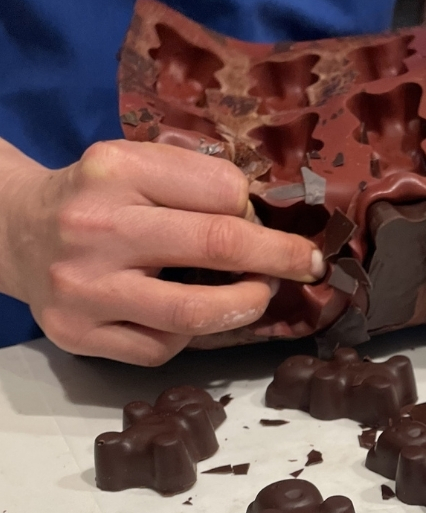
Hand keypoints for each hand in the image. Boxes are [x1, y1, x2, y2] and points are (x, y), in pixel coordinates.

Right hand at [0, 140, 322, 364]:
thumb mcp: (136, 165)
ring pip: (193, 313)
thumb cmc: (94, 198)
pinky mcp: (78, 334)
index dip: (257, 213)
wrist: (13, 231)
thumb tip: (267, 220)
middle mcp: (96, 227)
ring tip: (257, 295)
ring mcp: (84, 287)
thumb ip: (195, 182)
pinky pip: (161, 347)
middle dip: (278, 258)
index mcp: (115, 170)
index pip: (220, 191)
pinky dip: (188, 335)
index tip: (273, 225)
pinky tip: (184, 316)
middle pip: (216, 246)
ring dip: (244, 306)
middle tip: (308, 264)